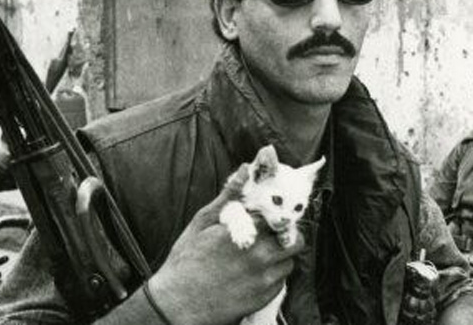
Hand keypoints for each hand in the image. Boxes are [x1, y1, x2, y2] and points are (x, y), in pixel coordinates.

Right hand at [147, 166, 304, 324]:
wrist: (178, 302)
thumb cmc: (186, 259)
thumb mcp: (203, 222)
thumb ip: (228, 196)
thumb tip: (244, 169)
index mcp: (246, 232)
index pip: (279, 216)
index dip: (275, 216)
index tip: (267, 218)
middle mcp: (260, 255)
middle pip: (294, 240)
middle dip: (284, 236)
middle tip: (270, 237)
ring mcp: (264, 279)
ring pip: (290, 261)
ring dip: (279, 256)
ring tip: (258, 257)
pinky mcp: (264, 298)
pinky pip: (281, 282)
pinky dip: (272, 276)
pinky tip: (252, 274)